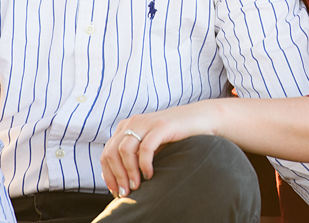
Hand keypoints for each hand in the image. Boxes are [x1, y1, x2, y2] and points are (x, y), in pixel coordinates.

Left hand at [100, 100, 218, 196]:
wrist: (202, 118)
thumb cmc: (176, 135)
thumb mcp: (150, 144)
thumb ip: (134, 156)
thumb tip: (117, 178)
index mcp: (128, 126)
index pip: (106, 152)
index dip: (108, 174)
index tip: (115, 191)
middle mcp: (134, 122)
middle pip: (112, 152)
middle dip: (116, 176)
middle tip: (126, 192)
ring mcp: (147, 122)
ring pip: (124, 150)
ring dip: (129, 172)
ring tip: (137, 185)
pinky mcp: (162, 126)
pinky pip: (145, 148)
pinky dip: (144, 164)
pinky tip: (150, 174)